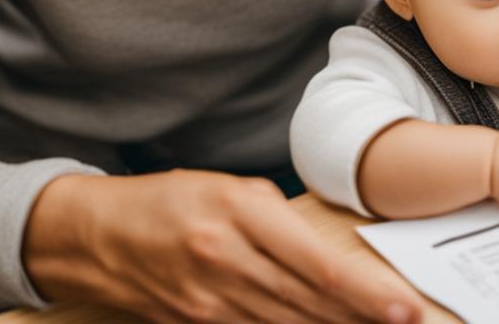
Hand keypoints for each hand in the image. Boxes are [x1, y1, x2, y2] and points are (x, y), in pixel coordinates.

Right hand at [23, 171, 422, 323]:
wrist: (94, 234)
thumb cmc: (169, 199)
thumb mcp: (229, 187)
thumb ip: (279, 220)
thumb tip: (330, 259)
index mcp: (239, 212)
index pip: (317, 264)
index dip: (367, 293)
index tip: (405, 308)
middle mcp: (225, 259)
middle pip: (310, 303)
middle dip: (364, 319)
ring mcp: (208, 300)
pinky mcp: (196, 323)